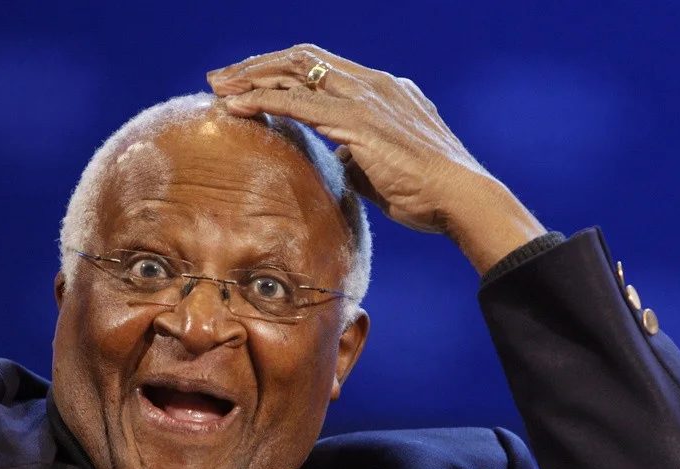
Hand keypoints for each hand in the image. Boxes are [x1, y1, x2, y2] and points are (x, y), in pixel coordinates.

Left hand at [208, 45, 545, 273]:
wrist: (461, 199)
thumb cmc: (427, 194)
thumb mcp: (382, 169)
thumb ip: (357, 157)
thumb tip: (338, 162)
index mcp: (382, 90)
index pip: (321, 67)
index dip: (279, 71)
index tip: (246, 84)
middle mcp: (373, 84)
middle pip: (302, 58)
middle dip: (256, 66)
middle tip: (220, 80)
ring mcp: (366, 97)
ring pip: (295, 72)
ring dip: (251, 78)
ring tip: (218, 89)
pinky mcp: (358, 120)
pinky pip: (300, 102)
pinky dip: (263, 101)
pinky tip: (236, 107)